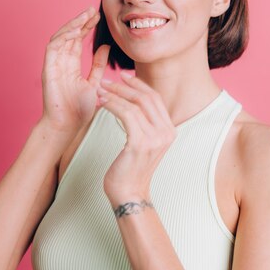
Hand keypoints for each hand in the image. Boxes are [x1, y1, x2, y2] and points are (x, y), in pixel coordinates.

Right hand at [40, 6, 109, 148]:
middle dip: (80, 21)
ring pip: (60, 37)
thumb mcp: (95, 83)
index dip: (86, 27)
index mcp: (70, 65)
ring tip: (85, 15)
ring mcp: (53, 64)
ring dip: (72, 25)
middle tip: (93, 10)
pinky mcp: (48, 68)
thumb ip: (98, 65)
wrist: (67, 126)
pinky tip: (76, 29)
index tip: (99, 17)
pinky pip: (53, 47)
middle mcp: (60, 62)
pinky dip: (63, 36)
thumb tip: (106, 47)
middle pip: (69, 35)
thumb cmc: (79, 110)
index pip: (77, 40)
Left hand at [97, 72, 175, 204]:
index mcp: (170, 130)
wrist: (129, 193)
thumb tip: (131, 100)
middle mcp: (166, 132)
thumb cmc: (130, 168)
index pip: (155, 98)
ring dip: (115, 94)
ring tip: (100, 90)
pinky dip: (113, 105)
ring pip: (135, 104)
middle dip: (125, 86)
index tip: (123, 76)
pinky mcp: (140, 143)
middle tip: (107, 81)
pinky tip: (102, 102)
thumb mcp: (143, 142)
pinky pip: (126, 115)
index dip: (139, 84)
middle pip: (147, 98)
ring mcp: (155, 138)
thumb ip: (144, 124)